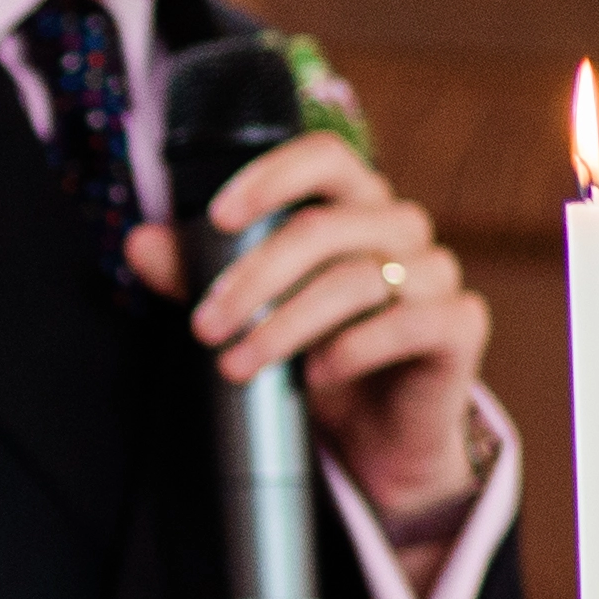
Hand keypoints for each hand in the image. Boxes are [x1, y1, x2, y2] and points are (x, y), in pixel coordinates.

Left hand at [127, 127, 493, 534]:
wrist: (372, 441)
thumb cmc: (310, 358)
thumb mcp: (248, 316)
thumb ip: (199, 275)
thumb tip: (139, 242)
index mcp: (352, 206)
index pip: (324, 156)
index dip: (272, 176)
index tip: (217, 218)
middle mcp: (399, 228)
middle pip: (325, 227)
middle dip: (253, 277)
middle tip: (204, 328)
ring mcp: (436, 272)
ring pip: (358, 279)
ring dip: (286, 324)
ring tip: (236, 365)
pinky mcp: (459, 324)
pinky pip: (410, 322)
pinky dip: (353, 349)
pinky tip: (315, 375)